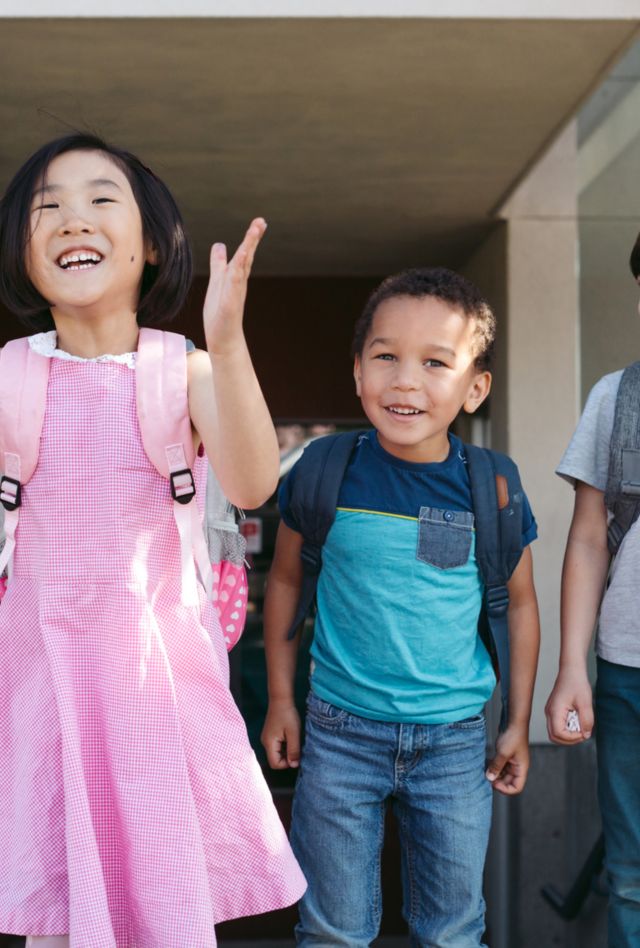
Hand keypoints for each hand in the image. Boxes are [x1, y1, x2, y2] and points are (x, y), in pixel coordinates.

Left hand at [203, 218, 266, 354]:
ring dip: (248, 249)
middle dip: (253, 239)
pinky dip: (238, 270)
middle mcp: (238, 282)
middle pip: (247, 256)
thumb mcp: (217, 282)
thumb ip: (218, 264)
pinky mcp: (230, 304)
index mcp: (235, 277)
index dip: (251, 238)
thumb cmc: (220, 314)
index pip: (244, 254)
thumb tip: (220, 244)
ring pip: (242, 267)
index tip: (259, 222)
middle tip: (261, 221)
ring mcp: (235, 293)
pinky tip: (241, 257)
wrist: (223, 340)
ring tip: (254, 232)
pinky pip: (234, 284)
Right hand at [261, 701, 300, 769]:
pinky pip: (277, 746)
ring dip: (287, 751)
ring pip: (277, 753)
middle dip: (287, 757)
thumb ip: (293, 750)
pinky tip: (290, 737)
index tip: (296, 754)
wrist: (281, 699)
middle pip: (275, 759)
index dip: (287, 763)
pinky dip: (284, 746)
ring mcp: (267, 738)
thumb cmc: (288, 715)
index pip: (275, 764)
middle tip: (296, 747)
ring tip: (294, 740)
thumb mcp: (293, 734)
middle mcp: (265, 743)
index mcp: (269, 744)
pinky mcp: (270, 735)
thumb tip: (294, 766)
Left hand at [485, 724, 529, 794]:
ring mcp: (512, 761)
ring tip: (485, 770)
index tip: (494, 784)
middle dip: (498, 781)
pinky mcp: (506, 755)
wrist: (514, 721)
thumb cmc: (513, 736)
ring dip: (494, 773)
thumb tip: (490, 778)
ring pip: (503, 774)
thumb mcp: (503, 753)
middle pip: (508, 782)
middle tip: (487, 777)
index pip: (516, 787)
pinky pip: (500, 766)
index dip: (505, 789)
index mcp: (521, 769)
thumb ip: (496, 767)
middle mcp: (518, 767)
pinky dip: (493, 766)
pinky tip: (486, 763)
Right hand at [545, 668, 593, 743]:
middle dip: (569, 739)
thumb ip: (586, 721)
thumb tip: (585, 735)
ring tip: (580, 724)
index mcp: (555, 710)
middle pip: (554, 737)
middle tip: (582, 733)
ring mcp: (550, 712)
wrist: (571, 671)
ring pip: (555, 733)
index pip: (558, 734)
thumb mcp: (585, 703)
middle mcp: (549, 713)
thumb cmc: (577, 684)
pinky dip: (568, 728)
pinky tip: (577, 719)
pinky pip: (558, 726)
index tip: (584, 732)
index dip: (572, 738)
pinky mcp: (554, 711)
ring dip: (569, 734)